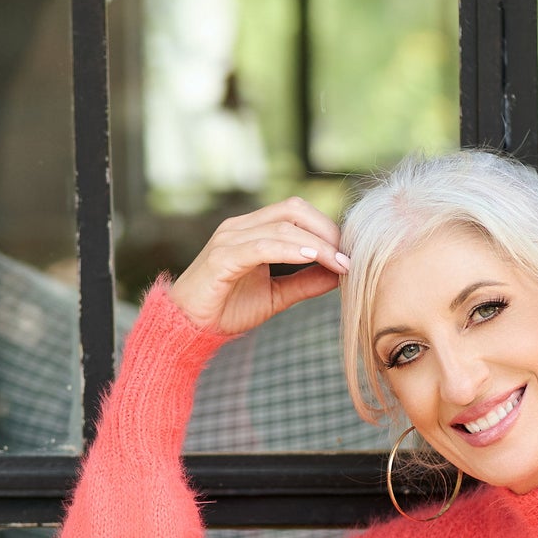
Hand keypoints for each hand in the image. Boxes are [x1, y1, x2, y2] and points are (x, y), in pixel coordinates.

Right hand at [168, 198, 348, 336]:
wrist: (187, 328)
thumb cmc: (226, 309)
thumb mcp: (276, 296)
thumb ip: (306, 282)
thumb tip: (340, 273)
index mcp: (252, 230)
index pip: (297, 212)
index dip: (327, 228)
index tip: (350, 253)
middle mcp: (240, 227)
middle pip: (293, 209)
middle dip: (326, 230)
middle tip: (347, 256)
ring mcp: (229, 239)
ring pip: (282, 226)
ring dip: (316, 244)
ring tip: (338, 263)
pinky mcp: (222, 257)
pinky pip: (262, 245)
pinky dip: (290, 250)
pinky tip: (311, 260)